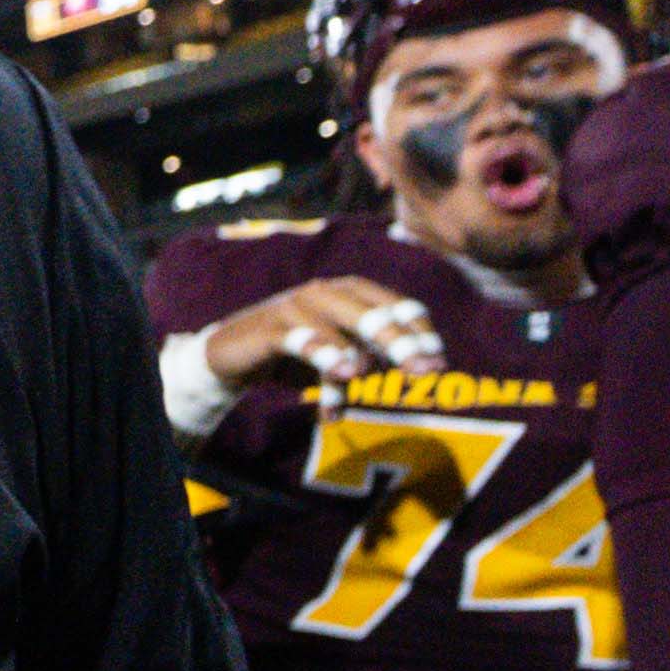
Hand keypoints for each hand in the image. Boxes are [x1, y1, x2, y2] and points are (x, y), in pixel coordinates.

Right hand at [197, 274, 445, 394]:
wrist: (231, 355)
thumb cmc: (292, 354)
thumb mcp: (336, 357)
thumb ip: (368, 359)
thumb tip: (411, 370)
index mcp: (349, 292)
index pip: (396, 305)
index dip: (420, 332)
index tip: (438, 362)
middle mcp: (327, 292)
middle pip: (374, 313)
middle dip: (402, 343)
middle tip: (425, 372)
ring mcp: (298, 306)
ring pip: (340, 327)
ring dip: (359, 355)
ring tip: (370, 378)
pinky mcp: (272, 326)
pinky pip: (302, 340)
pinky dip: (324, 356)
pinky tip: (342, 374)